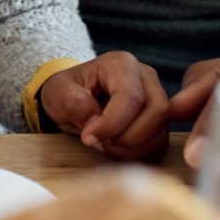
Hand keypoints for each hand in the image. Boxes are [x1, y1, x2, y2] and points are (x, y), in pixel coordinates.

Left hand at [36, 51, 169, 159]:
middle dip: (127, 137)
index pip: (131, 97)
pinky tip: (116, 150)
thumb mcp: (58, 93)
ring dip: (132, 149)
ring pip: (161, 131)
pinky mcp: (158, 121)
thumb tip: (95, 122)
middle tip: (100, 141)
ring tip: (106, 146)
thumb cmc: (67, 92)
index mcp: (122, 64)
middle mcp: (146, 78)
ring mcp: (156, 98)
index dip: (111, 124)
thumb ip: (73, 103)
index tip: (88, 137)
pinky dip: (139, 154)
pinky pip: (160, 144)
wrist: (72, 99)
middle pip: (157, 112)